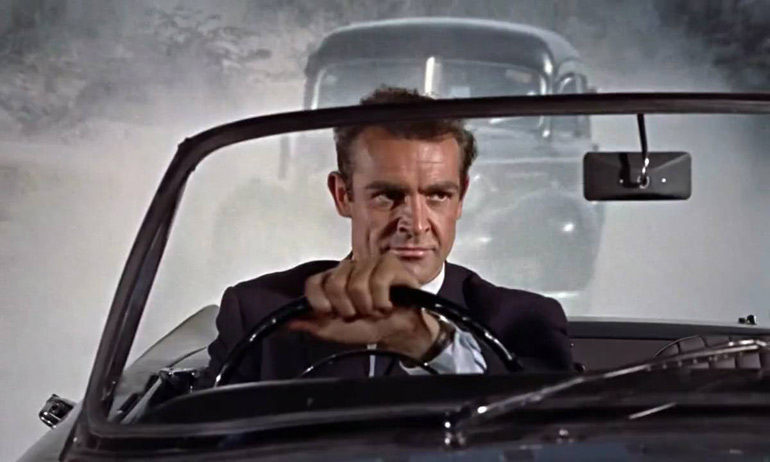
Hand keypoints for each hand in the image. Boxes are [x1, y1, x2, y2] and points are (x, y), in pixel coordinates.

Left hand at [287, 253, 439, 358]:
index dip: (320, 301)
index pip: (314, 282)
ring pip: (357, 285)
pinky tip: (388, 304)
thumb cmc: (370, 327)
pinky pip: (378, 281)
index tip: (331, 314)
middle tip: (360, 313)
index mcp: (334, 279)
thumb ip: (313, 325)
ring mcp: (370, 263)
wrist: (399, 333)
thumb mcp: (336, 330)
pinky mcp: (390, 264)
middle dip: (348, 308)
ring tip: (376, 310)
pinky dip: (382, 300)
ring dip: (368, 307)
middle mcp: (350, 268)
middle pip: (335, 284)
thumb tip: (287, 323)